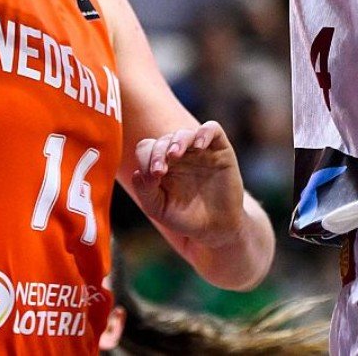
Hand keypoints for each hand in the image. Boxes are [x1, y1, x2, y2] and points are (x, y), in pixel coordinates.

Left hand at [128, 121, 247, 245]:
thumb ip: (144, 191)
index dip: (146, 158)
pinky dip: (204, 133)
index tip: (152, 177)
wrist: (215, 228)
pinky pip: (212, 129)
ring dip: (177, 141)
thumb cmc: (185, 217)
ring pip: (185, 133)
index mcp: (161, 164)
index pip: (147, 148)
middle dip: (158, 153)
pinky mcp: (220, 149)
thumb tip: (136, 172)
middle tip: (159, 171)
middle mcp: (179, 154)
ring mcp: (199, 150)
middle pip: (163, 140)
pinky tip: (199, 146)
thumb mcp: (159, 208)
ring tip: (175, 154)